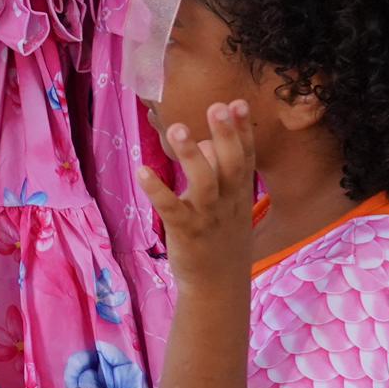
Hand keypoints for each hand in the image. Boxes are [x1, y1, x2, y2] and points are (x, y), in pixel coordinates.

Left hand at [138, 100, 260, 291]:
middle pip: (231, 164)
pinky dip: (158, 190)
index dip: (242, 130)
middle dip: (226, 135)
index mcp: (239, 192)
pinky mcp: (186, 232)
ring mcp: (208, 216)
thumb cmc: (221, 236)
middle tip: (217, 106)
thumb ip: (218, 173)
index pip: (245, 156)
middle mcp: (228, 201)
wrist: (218, 286)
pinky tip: (143, 171)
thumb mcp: (228, 204)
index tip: (237, 102)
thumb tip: (200, 142)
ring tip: (176, 128)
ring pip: (203, 183)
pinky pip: (171, 208)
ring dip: (190, 155)